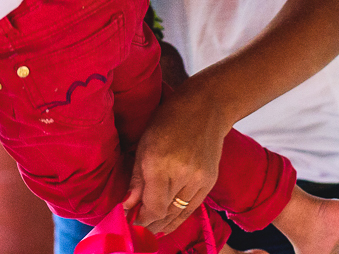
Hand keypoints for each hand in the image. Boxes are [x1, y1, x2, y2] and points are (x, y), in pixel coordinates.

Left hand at [122, 80, 231, 233]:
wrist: (206, 108)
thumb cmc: (168, 121)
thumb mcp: (143, 144)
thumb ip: (136, 179)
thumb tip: (127, 206)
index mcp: (159, 163)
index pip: (152, 207)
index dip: (141, 219)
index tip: (130, 221)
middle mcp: (181, 174)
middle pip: (165, 213)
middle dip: (149, 224)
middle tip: (137, 229)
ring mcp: (199, 179)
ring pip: (179, 213)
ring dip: (164, 224)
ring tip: (151, 230)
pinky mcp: (210, 180)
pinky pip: (193, 207)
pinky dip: (180, 217)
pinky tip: (169, 223)